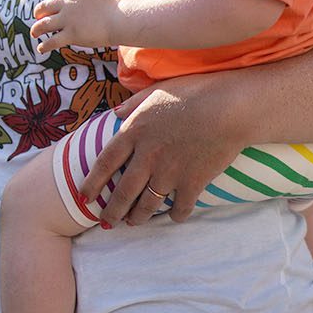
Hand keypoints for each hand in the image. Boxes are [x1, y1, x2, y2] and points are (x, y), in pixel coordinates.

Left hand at [33, 0, 120, 55]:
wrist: (121, 18)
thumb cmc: (117, 9)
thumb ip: (88, 0)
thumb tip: (88, 7)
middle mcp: (69, 4)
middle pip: (46, 6)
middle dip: (39, 11)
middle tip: (37, 16)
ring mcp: (68, 19)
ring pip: (44, 24)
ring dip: (36, 29)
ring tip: (34, 33)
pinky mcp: (71, 34)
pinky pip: (52, 41)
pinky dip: (44, 46)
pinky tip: (40, 49)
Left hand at [78, 73, 242, 225]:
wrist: (229, 107)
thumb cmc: (195, 92)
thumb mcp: (157, 90)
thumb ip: (134, 103)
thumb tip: (117, 113)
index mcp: (134, 132)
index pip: (104, 163)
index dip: (92, 183)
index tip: (84, 197)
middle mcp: (147, 156)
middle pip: (122, 192)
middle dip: (112, 211)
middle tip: (107, 222)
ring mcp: (169, 172)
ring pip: (147, 205)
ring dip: (137, 217)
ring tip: (133, 223)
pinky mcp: (192, 183)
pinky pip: (179, 208)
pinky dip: (176, 216)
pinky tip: (174, 216)